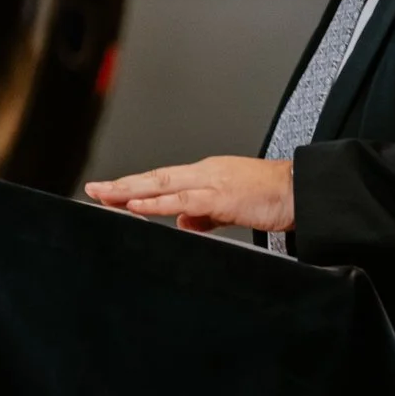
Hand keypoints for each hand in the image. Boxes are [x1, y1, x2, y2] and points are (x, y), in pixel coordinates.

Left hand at [85, 157, 294, 233]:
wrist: (301, 190)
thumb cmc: (274, 197)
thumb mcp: (233, 207)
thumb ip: (206, 215)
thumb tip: (184, 222)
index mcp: (207, 175)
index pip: (163, 180)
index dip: (135, 186)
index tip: (110, 192)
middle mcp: (205, 172)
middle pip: (154, 178)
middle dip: (121, 185)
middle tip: (93, 189)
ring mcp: (211, 181)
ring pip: (161, 184)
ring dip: (130, 191)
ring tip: (104, 195)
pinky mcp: (221, 196)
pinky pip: (182, 200)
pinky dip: (157, 203)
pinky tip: (137, 206)